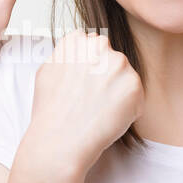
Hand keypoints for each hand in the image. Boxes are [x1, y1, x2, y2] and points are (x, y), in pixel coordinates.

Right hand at [28, 30, 143, 173]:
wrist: (60, 141)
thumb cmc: (50, 113)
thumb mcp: (46, 71)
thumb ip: (65, 55)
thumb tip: (77, 52)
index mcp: (76, 42)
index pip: (92, 44)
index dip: (90, 66)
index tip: (85, 82)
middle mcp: (98, 47)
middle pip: (111, 59)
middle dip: (106, 77)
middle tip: (93, 99)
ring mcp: (118, 65)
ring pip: (125, 77)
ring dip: (118, 92)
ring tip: (98, 110)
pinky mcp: (134, 85)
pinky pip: (136, 97)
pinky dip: (128, 109)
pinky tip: (108, 118)